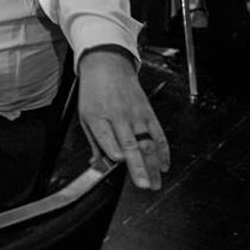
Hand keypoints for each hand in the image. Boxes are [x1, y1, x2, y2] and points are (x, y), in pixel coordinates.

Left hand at [77, 47, 169, 188]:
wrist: (107, 66)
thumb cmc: (94, 92)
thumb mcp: (85, 114)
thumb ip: (94, 141)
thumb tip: (97, 164)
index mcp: (98, 116)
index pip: (105, 134)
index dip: (112, 147)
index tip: (118, 160)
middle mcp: (118, 116)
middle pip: (130, 143)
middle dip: (137, 166)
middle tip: (143, 184)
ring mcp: (136, 115)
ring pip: (147, 143)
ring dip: (153, 165)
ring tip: (155, 182)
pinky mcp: (148, 113)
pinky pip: (158, 134)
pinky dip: (163, 151)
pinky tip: (164, 165)